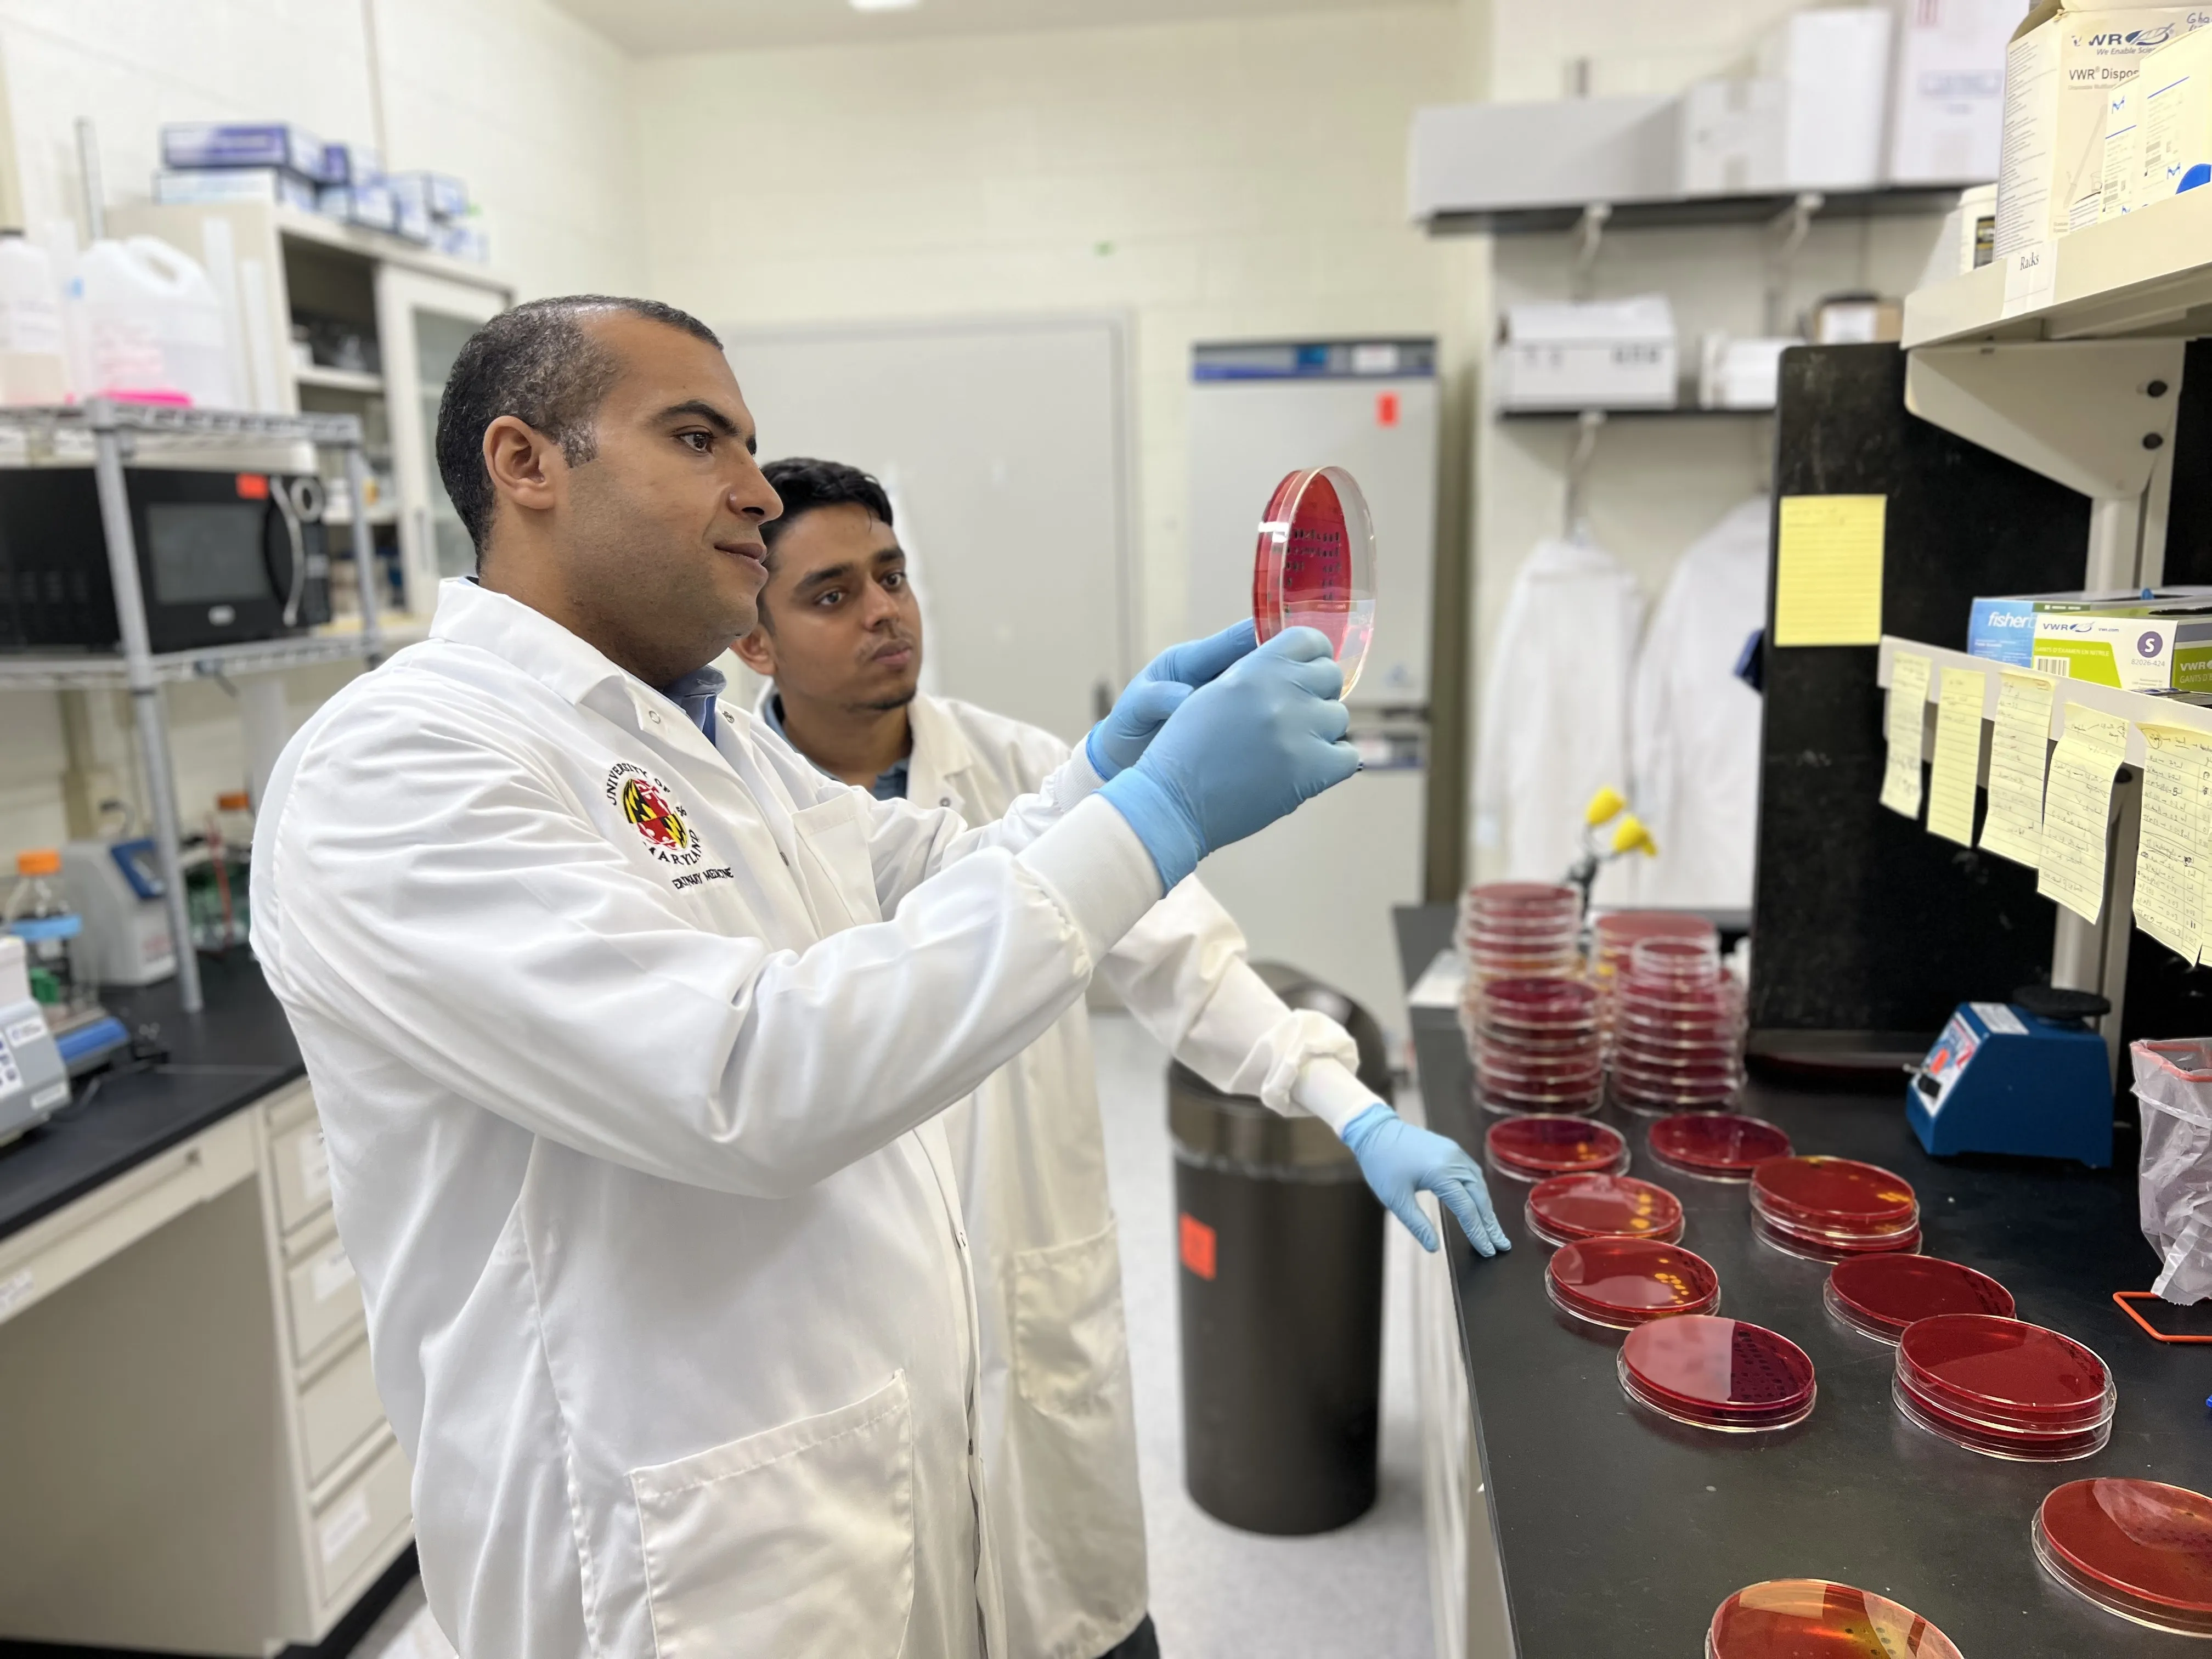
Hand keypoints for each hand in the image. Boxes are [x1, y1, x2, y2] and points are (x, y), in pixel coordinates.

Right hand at [1097, 627, 1357, 887]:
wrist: (1172, 803)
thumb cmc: (1187, 748)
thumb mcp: (1214, 691)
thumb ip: (1257, 672)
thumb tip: (1302, 663)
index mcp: (1257, 668)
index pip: (1310, 641)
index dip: (1310, 656)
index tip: (1303, 672)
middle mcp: (1283, 694)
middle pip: (1330, 677)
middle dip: (1315, 693)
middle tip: (1292, 716)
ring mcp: (1301, 733)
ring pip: (1339, 717)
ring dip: (1320, 731)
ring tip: (1288, 747)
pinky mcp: (1314, 771)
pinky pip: (1349, 756)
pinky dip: (1332, 763)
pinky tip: (1305, 769)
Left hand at [1339, 1104, 1510, 1256]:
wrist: (1375, 1130)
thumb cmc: (1381, 1163)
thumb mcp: (1395, 1198)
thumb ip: (1417, 1224)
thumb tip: (1433, 1247)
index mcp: (1441, 1173)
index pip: (1467, 1209)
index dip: (1478, 1232)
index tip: (1488, 1251)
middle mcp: (1454, 1160)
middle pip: (1480, 1197)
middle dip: (1491, 1223)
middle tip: (1501, 1245)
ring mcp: (1454, 1152)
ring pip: (1479, 1184)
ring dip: (1486, 1208)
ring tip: (1493, 1230)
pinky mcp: (1451, 1149)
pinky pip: (1472, 1173)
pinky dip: (1479, 1192)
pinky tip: (1480, 1205)